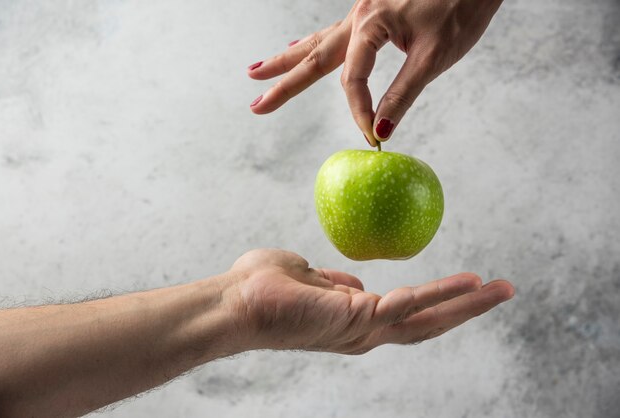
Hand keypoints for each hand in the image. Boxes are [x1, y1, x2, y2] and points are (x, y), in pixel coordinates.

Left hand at [226, 249, 513, 353]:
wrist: (232, 303)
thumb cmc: (260, 287)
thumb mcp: (308, 276)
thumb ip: (333, 281)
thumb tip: (352, 282)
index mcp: (353, 319)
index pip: (406, 314)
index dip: (437, 302)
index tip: (463, 285)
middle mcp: (363, 332)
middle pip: (428, 323)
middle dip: (468, 309)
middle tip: (503, 291)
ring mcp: (362, 330)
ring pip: (427, 320)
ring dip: (467, 304)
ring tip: (500, 288)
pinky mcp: (356, 319)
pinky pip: (406, 306)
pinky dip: (439, 295)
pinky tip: (469, 283)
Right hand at [248, 0, 502, 144]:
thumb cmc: (463, 6)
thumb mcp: (435, 55)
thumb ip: (404, 92)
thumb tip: (383, 130)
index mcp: (371, 24)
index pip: (353, 80)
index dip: (360, 111)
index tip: (373, 136)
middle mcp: (359, 16)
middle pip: (313, 56)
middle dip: (283, 82)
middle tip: (256, 104)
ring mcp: (363, 12)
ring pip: (318, 41)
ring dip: (287, 59)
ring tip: (256, 71)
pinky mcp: (372, 12)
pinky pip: (334, 33)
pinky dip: (312, 45)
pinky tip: (300, 45)